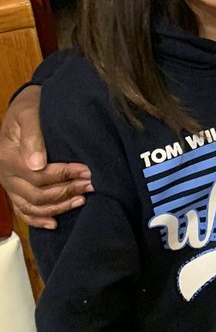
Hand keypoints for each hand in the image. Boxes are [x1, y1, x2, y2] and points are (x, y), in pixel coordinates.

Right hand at [0, 85, 91, 227]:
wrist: (23, 108)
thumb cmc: (29, 107)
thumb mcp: (29, 113)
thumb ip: (33, 137)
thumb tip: (37, 165)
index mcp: (8, 157)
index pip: (38, 175)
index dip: (64, 175)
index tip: (87, 171)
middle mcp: (6, 175)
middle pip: (37, 194)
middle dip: (66, 191)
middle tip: (90, 185)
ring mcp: (9, 185)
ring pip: (32, 206)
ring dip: (58, 207)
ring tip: (82, 199)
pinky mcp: (15, 190)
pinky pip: (23, 211)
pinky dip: (38, 220)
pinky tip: (55, 223)